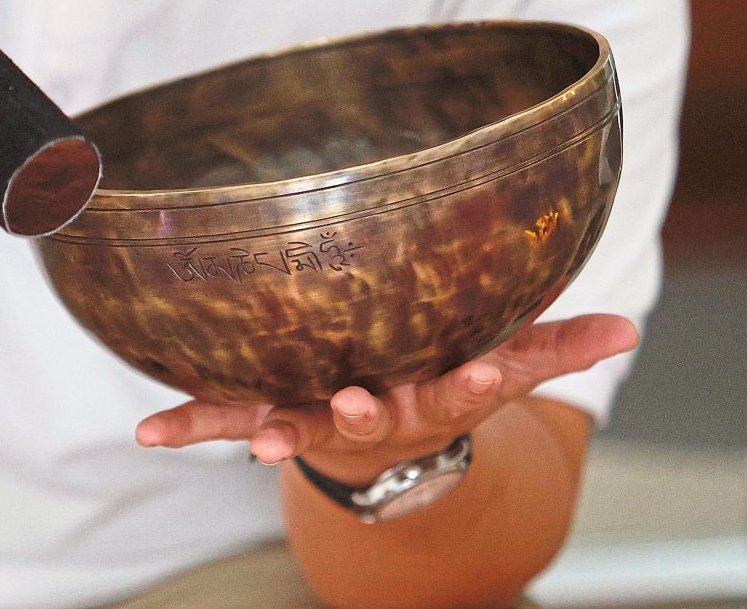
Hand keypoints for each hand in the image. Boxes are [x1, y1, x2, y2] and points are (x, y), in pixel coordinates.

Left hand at [136, 314, 637, 484]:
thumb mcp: (504, 361)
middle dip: (361, 411)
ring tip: (259, 445)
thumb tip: (627, 329)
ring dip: (273, 431)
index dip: (474, 381)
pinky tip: (147, 432)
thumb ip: (557, 344)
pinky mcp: (267, 412)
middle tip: (357, 403)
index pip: (458, 391)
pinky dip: (188, 424)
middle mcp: (368, 414)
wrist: (386, 439)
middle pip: (366, 416)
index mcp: (427, 397)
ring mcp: (313, 418)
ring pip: (290, 424)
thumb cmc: (441, 382)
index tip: (486, 370)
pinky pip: (223, 416)